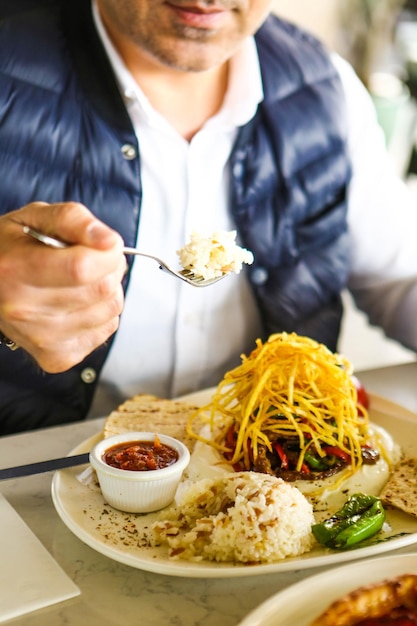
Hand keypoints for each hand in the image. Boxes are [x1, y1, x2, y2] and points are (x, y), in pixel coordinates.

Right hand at [0, 201, 126, 371]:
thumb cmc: (13, 250)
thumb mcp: (36, 217)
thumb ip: (74, 220)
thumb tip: (109, 241)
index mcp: (14, 270)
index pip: (81, 267)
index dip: (108, 252)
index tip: (106, 245)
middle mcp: (24, 309)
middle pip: (102, 289)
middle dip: (110, 268)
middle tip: (92, 260)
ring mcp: (40, 338)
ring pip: (110, 310)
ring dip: (108, 291)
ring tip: (83, 282)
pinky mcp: (56, 357)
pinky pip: (106, 330)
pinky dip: (102, 313)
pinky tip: (78, 304)